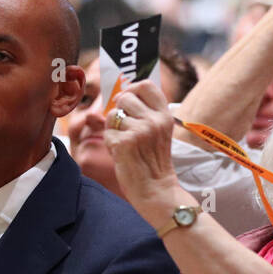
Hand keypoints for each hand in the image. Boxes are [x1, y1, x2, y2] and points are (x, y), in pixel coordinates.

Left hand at [104, 80, 184, 221]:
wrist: (155, 188)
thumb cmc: (152, 159)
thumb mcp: (157, 131)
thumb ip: (145, 112)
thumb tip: (120, 93)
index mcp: (164, 114)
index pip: (146, 85)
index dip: (131, 88)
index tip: (126, 100)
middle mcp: (154, 120)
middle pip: (124, 98)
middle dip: (119, 111)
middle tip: (125, 129)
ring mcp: (140, 131)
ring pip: (112, 115)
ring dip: (113, 129)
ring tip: (125, 143)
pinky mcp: (125, 143)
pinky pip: (107, 133)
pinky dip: (110, 144)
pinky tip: (122, 154)